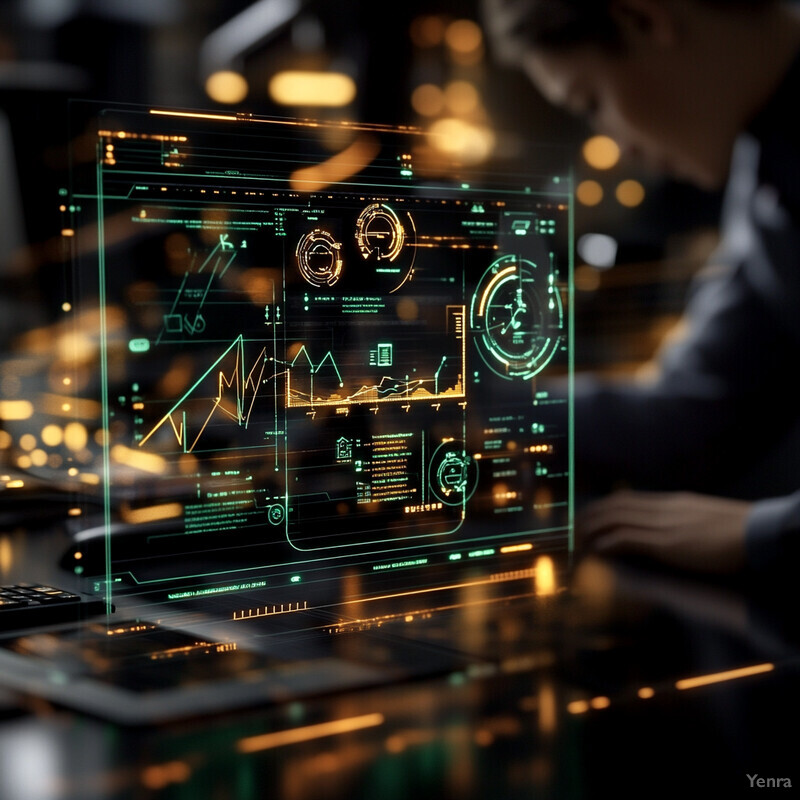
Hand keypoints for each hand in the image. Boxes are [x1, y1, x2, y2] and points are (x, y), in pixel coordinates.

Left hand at [576, 490, 751, 574]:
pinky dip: (609, 543)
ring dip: (593, 530)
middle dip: (591, 516)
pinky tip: (598, 550)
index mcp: (671, 502)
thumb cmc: (735, 529)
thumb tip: (667, 527)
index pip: (626, 499)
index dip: (603, 506)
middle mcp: (662, 509)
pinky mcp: (667, 542)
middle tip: (573, 526)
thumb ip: (680, 517)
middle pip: (615, 506)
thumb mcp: (701, 516)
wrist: (756, 532)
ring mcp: (663, 524)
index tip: (588, 513)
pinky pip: (629, 538)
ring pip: (616, 520)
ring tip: (578, 540)